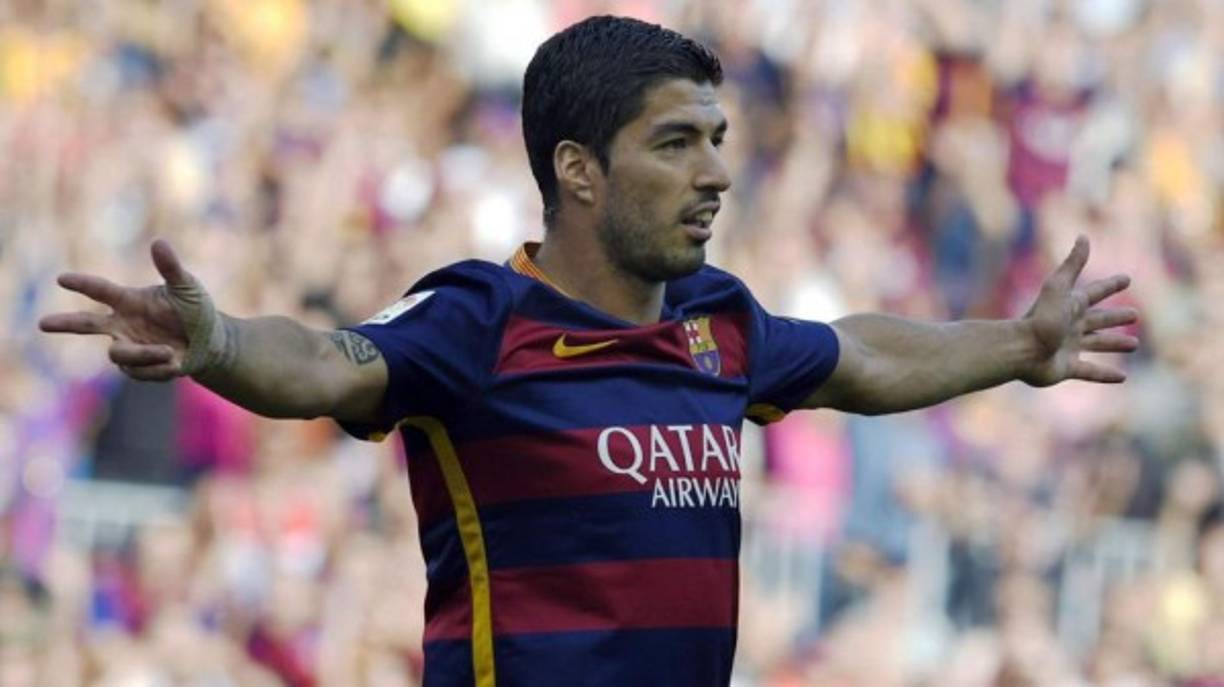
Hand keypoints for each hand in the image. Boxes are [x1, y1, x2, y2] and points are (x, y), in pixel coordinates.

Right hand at [39, 240, 224, 380]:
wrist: (210, 342)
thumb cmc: (195, 310)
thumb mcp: (187, 287)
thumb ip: (170, 268)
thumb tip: (158, 242)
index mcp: (129, 301)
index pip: (101, 290)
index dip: (82, 284)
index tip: (61, 279)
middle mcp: (122, 324)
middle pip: (86, 324)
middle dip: (65, 323)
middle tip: (42, 323)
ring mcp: (129, 346)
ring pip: (118, 354)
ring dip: (143, 354)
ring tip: (169, 351)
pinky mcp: (139, 368)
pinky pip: (140, 371)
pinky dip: (160, 368)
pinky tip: (176, 361)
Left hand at [1020, 236, 1138, 386]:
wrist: (1021, 349)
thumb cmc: (1041, 318)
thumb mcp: (1059, 288)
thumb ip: (1073, 264)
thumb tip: (1083, 236)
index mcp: (1070, 307)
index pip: (1095, 293)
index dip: (1110, 286)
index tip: (1127, 279)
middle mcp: (1070, 326)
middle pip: (1098, 320)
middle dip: (1115, 317)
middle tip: (1135, 315)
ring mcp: (1068, 348)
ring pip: (1097, 345)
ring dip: (1114, 344)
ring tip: (1133, 344)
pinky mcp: (1066, 368)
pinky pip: (1090, 372)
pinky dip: (1105, 375)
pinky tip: (1122, 379)